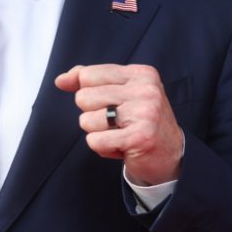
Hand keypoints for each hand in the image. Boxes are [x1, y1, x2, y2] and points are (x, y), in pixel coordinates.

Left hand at [55, 64, 184, 185]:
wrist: (170, 157)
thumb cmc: (140, 122)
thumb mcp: (120, 94)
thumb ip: (90, 81)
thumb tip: (61, 80)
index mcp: (141, 74)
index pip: (88, 75)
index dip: (88, 94)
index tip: (109, 105)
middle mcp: (145, 90)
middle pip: (83, 98)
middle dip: (94, 115)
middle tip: (118, 123)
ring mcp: (144, 113)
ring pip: (86, 120)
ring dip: (98, 133)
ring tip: (120, 135)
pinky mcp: (140, 137)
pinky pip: (95, 141)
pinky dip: (103, 148)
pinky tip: (122, 147)